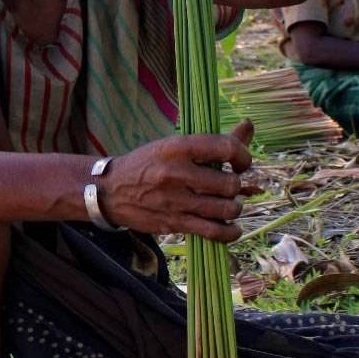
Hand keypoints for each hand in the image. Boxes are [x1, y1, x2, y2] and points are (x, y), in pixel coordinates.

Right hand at [100, 120, 253, 242]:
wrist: (109, 190)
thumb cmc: (148, 163)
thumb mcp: (174, 144)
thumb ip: (214, 140)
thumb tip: (248, 126)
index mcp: (178, 146)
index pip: (226, 147)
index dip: (243, 157)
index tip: (241, 163)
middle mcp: (177, 172)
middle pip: (229, 183)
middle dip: (235, 186)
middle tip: (228, 187)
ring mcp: (175, 200)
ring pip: (226, 209)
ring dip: (234, 208)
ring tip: (227, 205)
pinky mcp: (174, 222)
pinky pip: (213, 231)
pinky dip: (230, 232)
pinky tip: (231, 228)